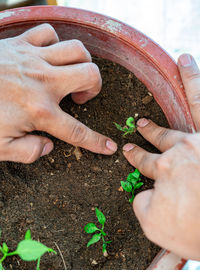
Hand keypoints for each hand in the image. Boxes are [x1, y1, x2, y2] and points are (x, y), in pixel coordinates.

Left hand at [0, 24, 116, 162]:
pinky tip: (48, 57)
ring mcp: (33, 59)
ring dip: (81, 63)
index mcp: (39, 112)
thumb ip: (28, 152)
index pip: (77, 132)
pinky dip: (54, 44)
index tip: (110, 147)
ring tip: (69, 75)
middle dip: (95, 87)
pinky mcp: (21, 43)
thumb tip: (48, 146)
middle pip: (90, 75)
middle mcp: (42, 83)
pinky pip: (49, 33)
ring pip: (77, 50)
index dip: (97, 142)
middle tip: (81, 97)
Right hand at [123, 54, 199, 259]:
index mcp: (165, 170)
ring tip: (183, 61)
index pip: (145, 162)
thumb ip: (143, 205)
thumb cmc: (196, 232)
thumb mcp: (157, 227)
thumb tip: (144, 192)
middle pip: (162, 137)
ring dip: (188, 81)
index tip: (128, 150)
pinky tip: (189, 64)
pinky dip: (197, 83)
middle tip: (141, 125)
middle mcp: (184, 149)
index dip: (135, 157)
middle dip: (150, 132)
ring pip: (194, 103)